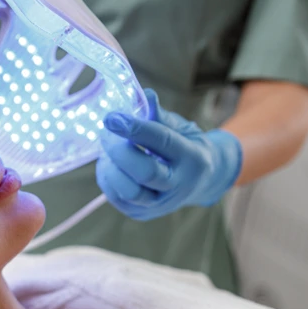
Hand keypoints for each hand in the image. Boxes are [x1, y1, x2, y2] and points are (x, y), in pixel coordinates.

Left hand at [96, 90, 242, 220]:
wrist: (200, 181)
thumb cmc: (186, 147)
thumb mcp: (181, 127)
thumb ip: (159, 115)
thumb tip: (144, 95)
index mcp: (192, 157)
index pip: (162, 142)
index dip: (136, 129)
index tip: (112, 117)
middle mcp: (178, 185)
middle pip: (144, 172)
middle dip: (119, 151)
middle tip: (107, 132)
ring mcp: (160, 204)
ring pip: (128, 190)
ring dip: (110, 167)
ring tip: (107, 149)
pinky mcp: (142, 213)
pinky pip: (116, 197)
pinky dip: (107, 178)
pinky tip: (110, 163)